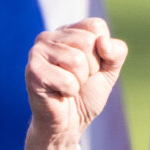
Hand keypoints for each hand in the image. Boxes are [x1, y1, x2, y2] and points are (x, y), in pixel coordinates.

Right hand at [22, 18, 127, 149]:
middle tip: (78, 80)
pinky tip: (59, 93)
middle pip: (87, 42)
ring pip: (77, 60)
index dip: (102, 52)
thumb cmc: (86, 95)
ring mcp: (37, 51)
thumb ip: (116, 52)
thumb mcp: (110, 71)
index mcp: (68, 31)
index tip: (91, 67)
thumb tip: (102, 42)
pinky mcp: (32, 71)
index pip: (96, 27)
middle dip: (91, 68)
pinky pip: (67, 79)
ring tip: (68, 86)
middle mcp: (49, 36)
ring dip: (80, 81)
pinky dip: (69, 91)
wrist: (69, 123)